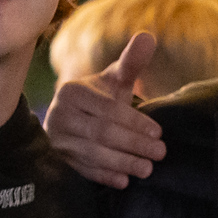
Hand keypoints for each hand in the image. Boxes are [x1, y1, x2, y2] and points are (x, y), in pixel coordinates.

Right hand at [44, 31, 166, 187]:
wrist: (73, 117)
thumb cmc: (99, 97)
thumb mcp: (114, 78)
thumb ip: (131, 61)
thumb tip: (149, 37)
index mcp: (73, 92)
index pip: (107, 109)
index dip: (134, 122)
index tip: (158, 132)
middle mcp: (59, 115)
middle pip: (101, 133)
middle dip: (133, 144)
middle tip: (160, 153)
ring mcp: (57, 139)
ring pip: (91, 154)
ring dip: (122, 163)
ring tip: (148, 169)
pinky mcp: (58, 159)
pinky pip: (82, 170)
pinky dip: (103, 176)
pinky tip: (124, 181)